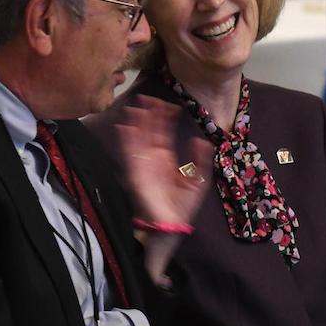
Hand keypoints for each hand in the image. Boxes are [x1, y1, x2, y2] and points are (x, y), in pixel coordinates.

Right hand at [116, 95, 213, 226]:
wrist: (171, 227)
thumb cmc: (182, 207)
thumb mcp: (197, 181)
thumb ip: (200, 160)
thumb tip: (200, 139)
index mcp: (166, 158)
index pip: (163, 133)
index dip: (164, 118)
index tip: (168, 104)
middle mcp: (153, 159)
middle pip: (148, 131)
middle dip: (147, 115)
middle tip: (147, 98)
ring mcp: (143, 165)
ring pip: (137, 139)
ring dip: (135, 123)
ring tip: (135, 107)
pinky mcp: (135, 174)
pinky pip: (129, 154)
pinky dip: (126, 141)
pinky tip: (125, 127)